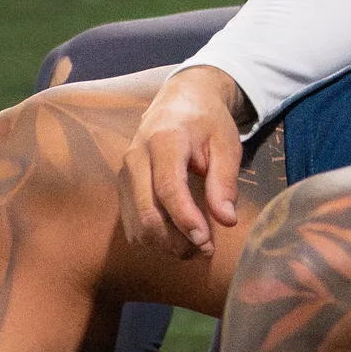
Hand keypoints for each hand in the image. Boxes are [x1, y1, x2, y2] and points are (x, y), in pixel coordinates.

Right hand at [120, 63, 253, 256]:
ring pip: (136, 222)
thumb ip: (224, 181)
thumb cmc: (206, 122)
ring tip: (194, 248)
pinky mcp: (123, 186)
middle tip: (204, 250)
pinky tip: (177, 240)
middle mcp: (136, 157)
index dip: (185, 219)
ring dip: (164, 244)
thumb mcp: (225, 144)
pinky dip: (153, 239)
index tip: (205, 242)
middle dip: (174, 240)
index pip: (168, 188)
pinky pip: (131, 222)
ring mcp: (125, 173)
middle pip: (146, 211)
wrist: (179, 101)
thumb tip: (227, 220)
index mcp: (163, 140)